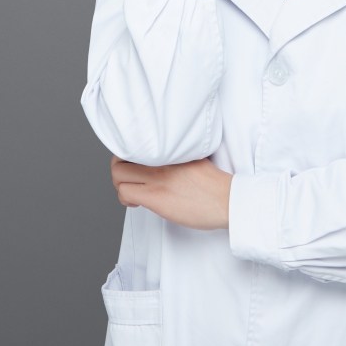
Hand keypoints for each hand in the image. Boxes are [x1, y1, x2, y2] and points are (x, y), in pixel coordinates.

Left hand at [111, 156, 231, 229]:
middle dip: (120, 169)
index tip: (134, 164)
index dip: (129, 155)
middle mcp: (161, 158)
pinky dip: (125, 198)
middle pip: (120, 157)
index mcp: (171, 147)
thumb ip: (175, 154)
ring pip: (118, 174)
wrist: (228, 200)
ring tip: (133, 191)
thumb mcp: (195, 157)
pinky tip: (137, 203)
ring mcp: (156, 176)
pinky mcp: (155, 196)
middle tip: (129, 178)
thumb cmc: (215, 184)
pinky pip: (125, 192)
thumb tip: (160, 158)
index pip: (136, 142)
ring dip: (120, 184)